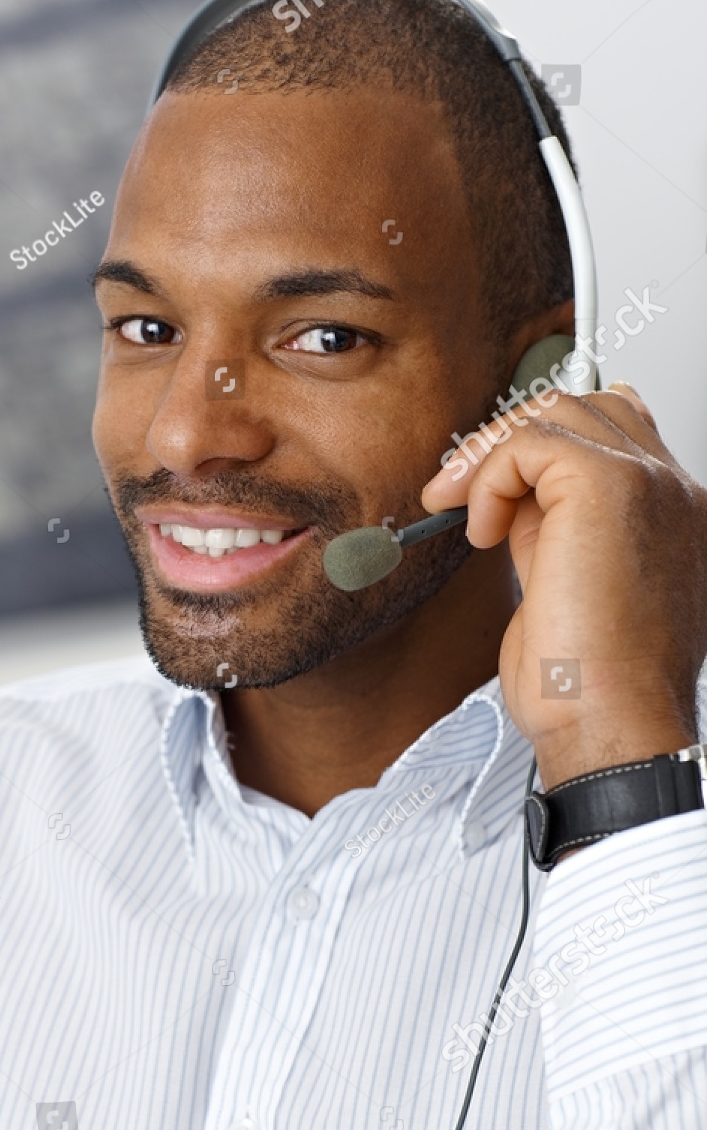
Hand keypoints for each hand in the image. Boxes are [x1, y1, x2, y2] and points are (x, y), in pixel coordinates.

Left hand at [421, 383, 706, 788]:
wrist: (610, 722)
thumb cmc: (592, 684)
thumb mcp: (564, 585)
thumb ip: (547, 532)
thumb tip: (507, 501)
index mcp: (669, 513)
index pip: (614, 433)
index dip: (541, 452)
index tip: (490, 499)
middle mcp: (669, 490)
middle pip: (584, 407)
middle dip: (509, 442)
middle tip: (459, 493)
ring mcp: (648, 481)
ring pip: (556, 412)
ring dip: (492, 455)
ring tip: (463, 511)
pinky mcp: (609, 484)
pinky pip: (530, 440)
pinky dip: (488, 478)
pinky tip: (482, 531)